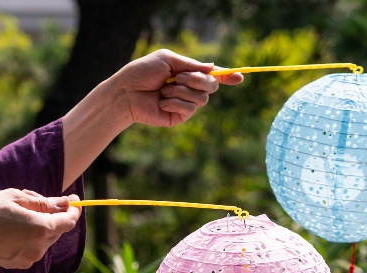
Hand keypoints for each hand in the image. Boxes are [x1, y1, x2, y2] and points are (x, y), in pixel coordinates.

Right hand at [0, 189, 81, 272]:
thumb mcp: (14, 198)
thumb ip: (43, 202)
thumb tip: (65, 202)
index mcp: (41, 228)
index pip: (69, 220)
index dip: (73, 209)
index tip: (74, 199)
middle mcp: (40, 246)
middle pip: (58, 229)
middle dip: (53, 214)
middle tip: (34, 200)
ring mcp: (31, 258)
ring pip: (46, 238)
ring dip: (40, 225)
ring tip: (17, 212)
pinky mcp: (21, 264)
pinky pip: (34, 246)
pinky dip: (31, 235)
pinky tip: (12, 227)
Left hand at [62, 49, 243, 188]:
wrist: (126, 92)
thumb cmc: (142, 73)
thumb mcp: (167, 60)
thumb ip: (191, 64)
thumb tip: (213, 67)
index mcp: (187, 73)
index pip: (212, 75)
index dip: (227, 76)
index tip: (240, 77)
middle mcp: (189, 89)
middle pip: (211, 87)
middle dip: (198, 80)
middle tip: (178, 78)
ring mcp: (185, 104)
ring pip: (201, 99)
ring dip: (182, 92)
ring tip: (164, 91)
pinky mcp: (179, 117)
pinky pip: (190, 109)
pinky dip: (175, 103)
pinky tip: (162, 102)